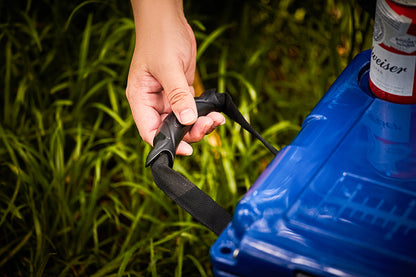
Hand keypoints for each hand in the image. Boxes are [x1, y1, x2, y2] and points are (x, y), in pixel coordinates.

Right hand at [126, 0, 224, 154]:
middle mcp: (152, 102)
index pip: (150, 131)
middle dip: (190, 132)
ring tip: (216, 119)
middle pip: (169, 130)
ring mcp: (167, 98)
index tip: (188, 149)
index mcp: (140, 99)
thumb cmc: (160, 39)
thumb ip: (178, 95)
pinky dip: (203, 115)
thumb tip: (187, 121)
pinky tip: (215, 114)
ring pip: (183, 122)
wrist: (168, 20)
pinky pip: (192, 110)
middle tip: (208, 126)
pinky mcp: (180, 92)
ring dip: (200, 124)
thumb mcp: (168, 67)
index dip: (168, 143)